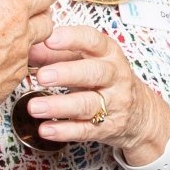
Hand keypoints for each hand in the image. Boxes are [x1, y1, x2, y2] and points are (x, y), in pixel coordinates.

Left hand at [25, 24, 169, 162]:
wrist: (140, 113)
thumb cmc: (106, 80)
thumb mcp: (88, 61)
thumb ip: (58, 54)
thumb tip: (29, 48)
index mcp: (109, 54)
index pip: (93, 41)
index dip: (72, 39)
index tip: (50, 38)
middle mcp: (116, 77)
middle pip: (94, 73)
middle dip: (67, 74)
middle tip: (41, 76)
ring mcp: (115, 104)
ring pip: (88, 104)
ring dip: (60, 106)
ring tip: (34, 107)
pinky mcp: (108, 128)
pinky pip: (85, 130)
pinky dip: (64, 131)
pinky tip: (45, 129)